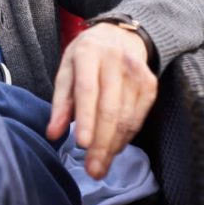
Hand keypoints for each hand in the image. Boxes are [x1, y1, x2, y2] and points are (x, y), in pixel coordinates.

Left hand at [46, 23, 157, 178]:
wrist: (120, 35)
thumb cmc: (86, 56)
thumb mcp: (66, 69)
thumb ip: (60, 102)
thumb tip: (52, 134)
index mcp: (88, 53)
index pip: (87, 90)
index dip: (85, 118)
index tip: (81, 143)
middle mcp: (115, 61)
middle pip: (110, 108)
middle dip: (101, 143)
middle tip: (92, 170)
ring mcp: (136, 72)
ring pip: (126, 117)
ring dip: (113, 146)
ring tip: (100, 166)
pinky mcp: (151, 84)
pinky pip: (139, 118)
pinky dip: (126, 137)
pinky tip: (114, 148)